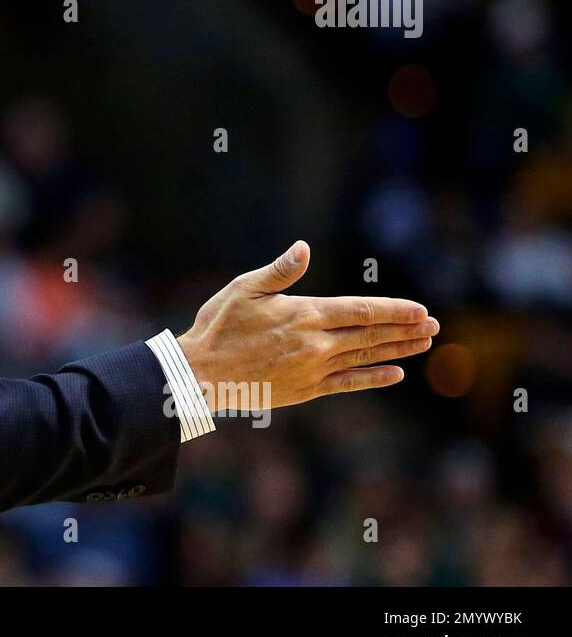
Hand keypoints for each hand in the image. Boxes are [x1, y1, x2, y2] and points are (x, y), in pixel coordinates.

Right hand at [177, 241, 439, 410]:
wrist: (202, 373)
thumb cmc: (219, 326)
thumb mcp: (244, 288)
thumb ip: (280, 271)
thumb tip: (304, 248)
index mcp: (304, 314)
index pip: (361, 310)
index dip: (394, 310)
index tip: (421, 309)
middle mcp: (316, 343)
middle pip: (371, 334)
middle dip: (405, 329)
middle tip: (434, 325)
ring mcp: (313, 368)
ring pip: (365, 357)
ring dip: (398, 350)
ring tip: (424, 344)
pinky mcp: (306, 389)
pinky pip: (349, 383)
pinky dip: (374, 378)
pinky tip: (395, 375)